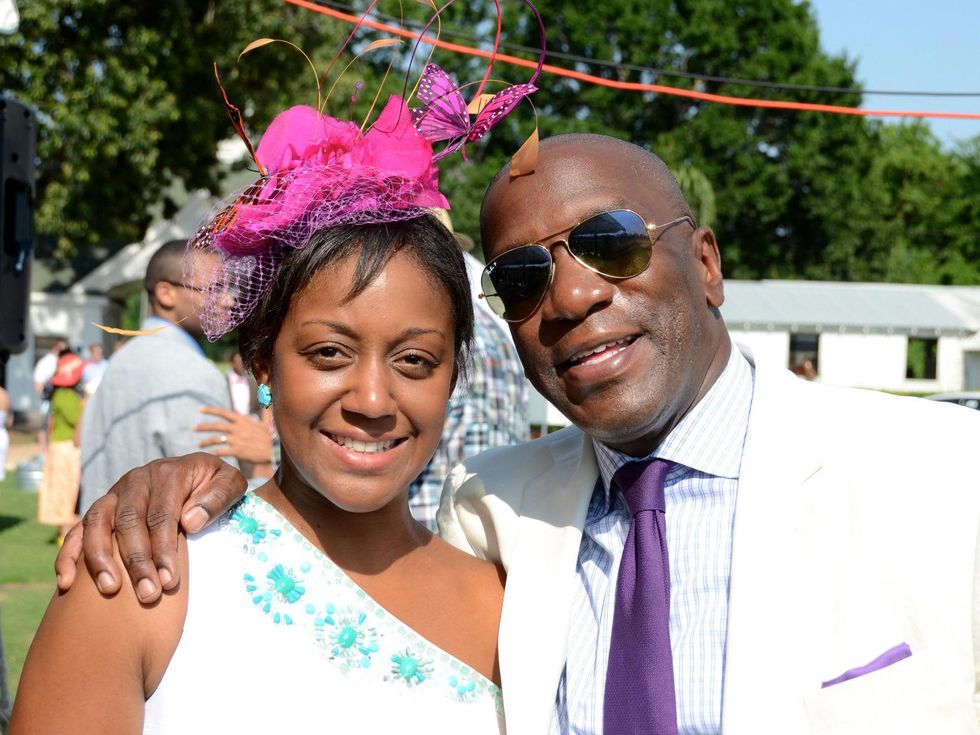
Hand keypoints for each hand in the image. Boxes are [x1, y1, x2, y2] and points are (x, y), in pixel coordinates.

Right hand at [54, 453, 247, 602]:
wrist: (199, 472)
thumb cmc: (216, 485)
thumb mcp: (231, 482)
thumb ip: (218, 496)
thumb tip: (190, 521)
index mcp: (170, 473)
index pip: (162, 514)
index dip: (163, 548)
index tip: (169, 580)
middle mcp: (137, 480)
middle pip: (129, 521)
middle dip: (136, 561)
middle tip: (147, 594)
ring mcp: (116, 493)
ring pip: (98, 522)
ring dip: (100, 558)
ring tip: (110, 590)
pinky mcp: (103, 508)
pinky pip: (79, 529)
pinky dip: (70, 553)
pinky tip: (67, 582)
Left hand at [195, 406, 273, 464]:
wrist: (274, 451)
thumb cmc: (270, 436)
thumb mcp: (266, 422)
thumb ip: (263, 411)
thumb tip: (267, 396)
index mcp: (242, 420)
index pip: (223, 412)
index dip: (211, 410)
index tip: (200, 409)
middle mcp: (237, 428)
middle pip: (215, 426)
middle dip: (203, 427)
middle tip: (193, 428)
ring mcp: (236, 440)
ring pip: (216, 439)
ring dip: (205, 442)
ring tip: (199, 445)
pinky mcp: (237, 451)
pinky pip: (221, 451)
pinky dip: (213, 452)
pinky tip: (209, 454)